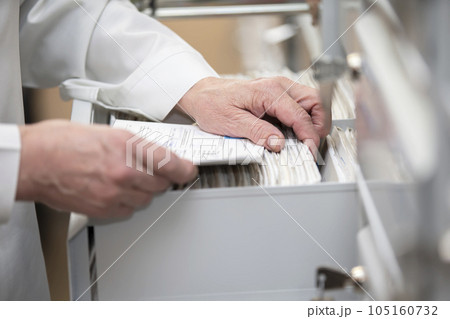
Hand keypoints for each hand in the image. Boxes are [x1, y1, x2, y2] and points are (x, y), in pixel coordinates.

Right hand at [16, 120, 197, 217]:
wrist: (34, 162)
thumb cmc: (61, 142)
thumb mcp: (105, 131)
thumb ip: (133, 145)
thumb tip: (151, 154)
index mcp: (127, 146)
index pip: (171, 162)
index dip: (185, 168)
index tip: (188, 169)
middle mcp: (124, 171)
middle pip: (162, 183)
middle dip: (162, 177)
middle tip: (152, 171)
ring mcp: (114, 193)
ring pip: (147, 198)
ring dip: (145, 190)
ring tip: (127, 179)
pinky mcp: (104, 209)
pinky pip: (129, 210)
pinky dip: (129, 202)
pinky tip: (117, 191)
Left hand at [178, 76, 329, 152]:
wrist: (202, 94)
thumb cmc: (213, 104)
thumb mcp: (232, 123)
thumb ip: (258, 133)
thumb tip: (279, 143)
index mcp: (269, 92)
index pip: (300, 115)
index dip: (309, 136)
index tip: (309, 151)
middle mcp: (278, 87)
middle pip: (314, 102)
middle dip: (319, 124)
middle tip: (312, 144)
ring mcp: (278, 89)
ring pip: (310, 102)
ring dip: (312, 121)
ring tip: (304, 140)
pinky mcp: (276, 95)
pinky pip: (298, 105)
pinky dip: (302, 119)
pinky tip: (293, 133)